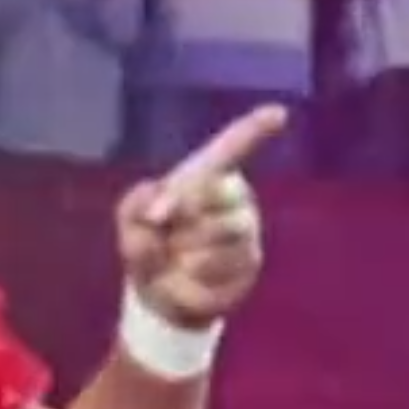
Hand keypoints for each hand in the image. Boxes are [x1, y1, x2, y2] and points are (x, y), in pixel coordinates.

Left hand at [115, 106, 286, 326]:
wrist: (161, 295)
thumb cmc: (148, 245)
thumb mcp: (129, 221)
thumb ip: (135, 205)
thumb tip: (157, 211)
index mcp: (207, 176)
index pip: (232, 148)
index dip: (253, 130)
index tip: (278, 113)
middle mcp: (235, 196)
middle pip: (215, 193)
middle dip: (181, 216)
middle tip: (164, 233)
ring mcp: (248, 228)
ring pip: (219, 232)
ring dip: (186, 249)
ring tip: (178, 257)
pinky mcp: (251, 261)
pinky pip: (221, 264)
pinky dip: (195, 273)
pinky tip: (192, 275)